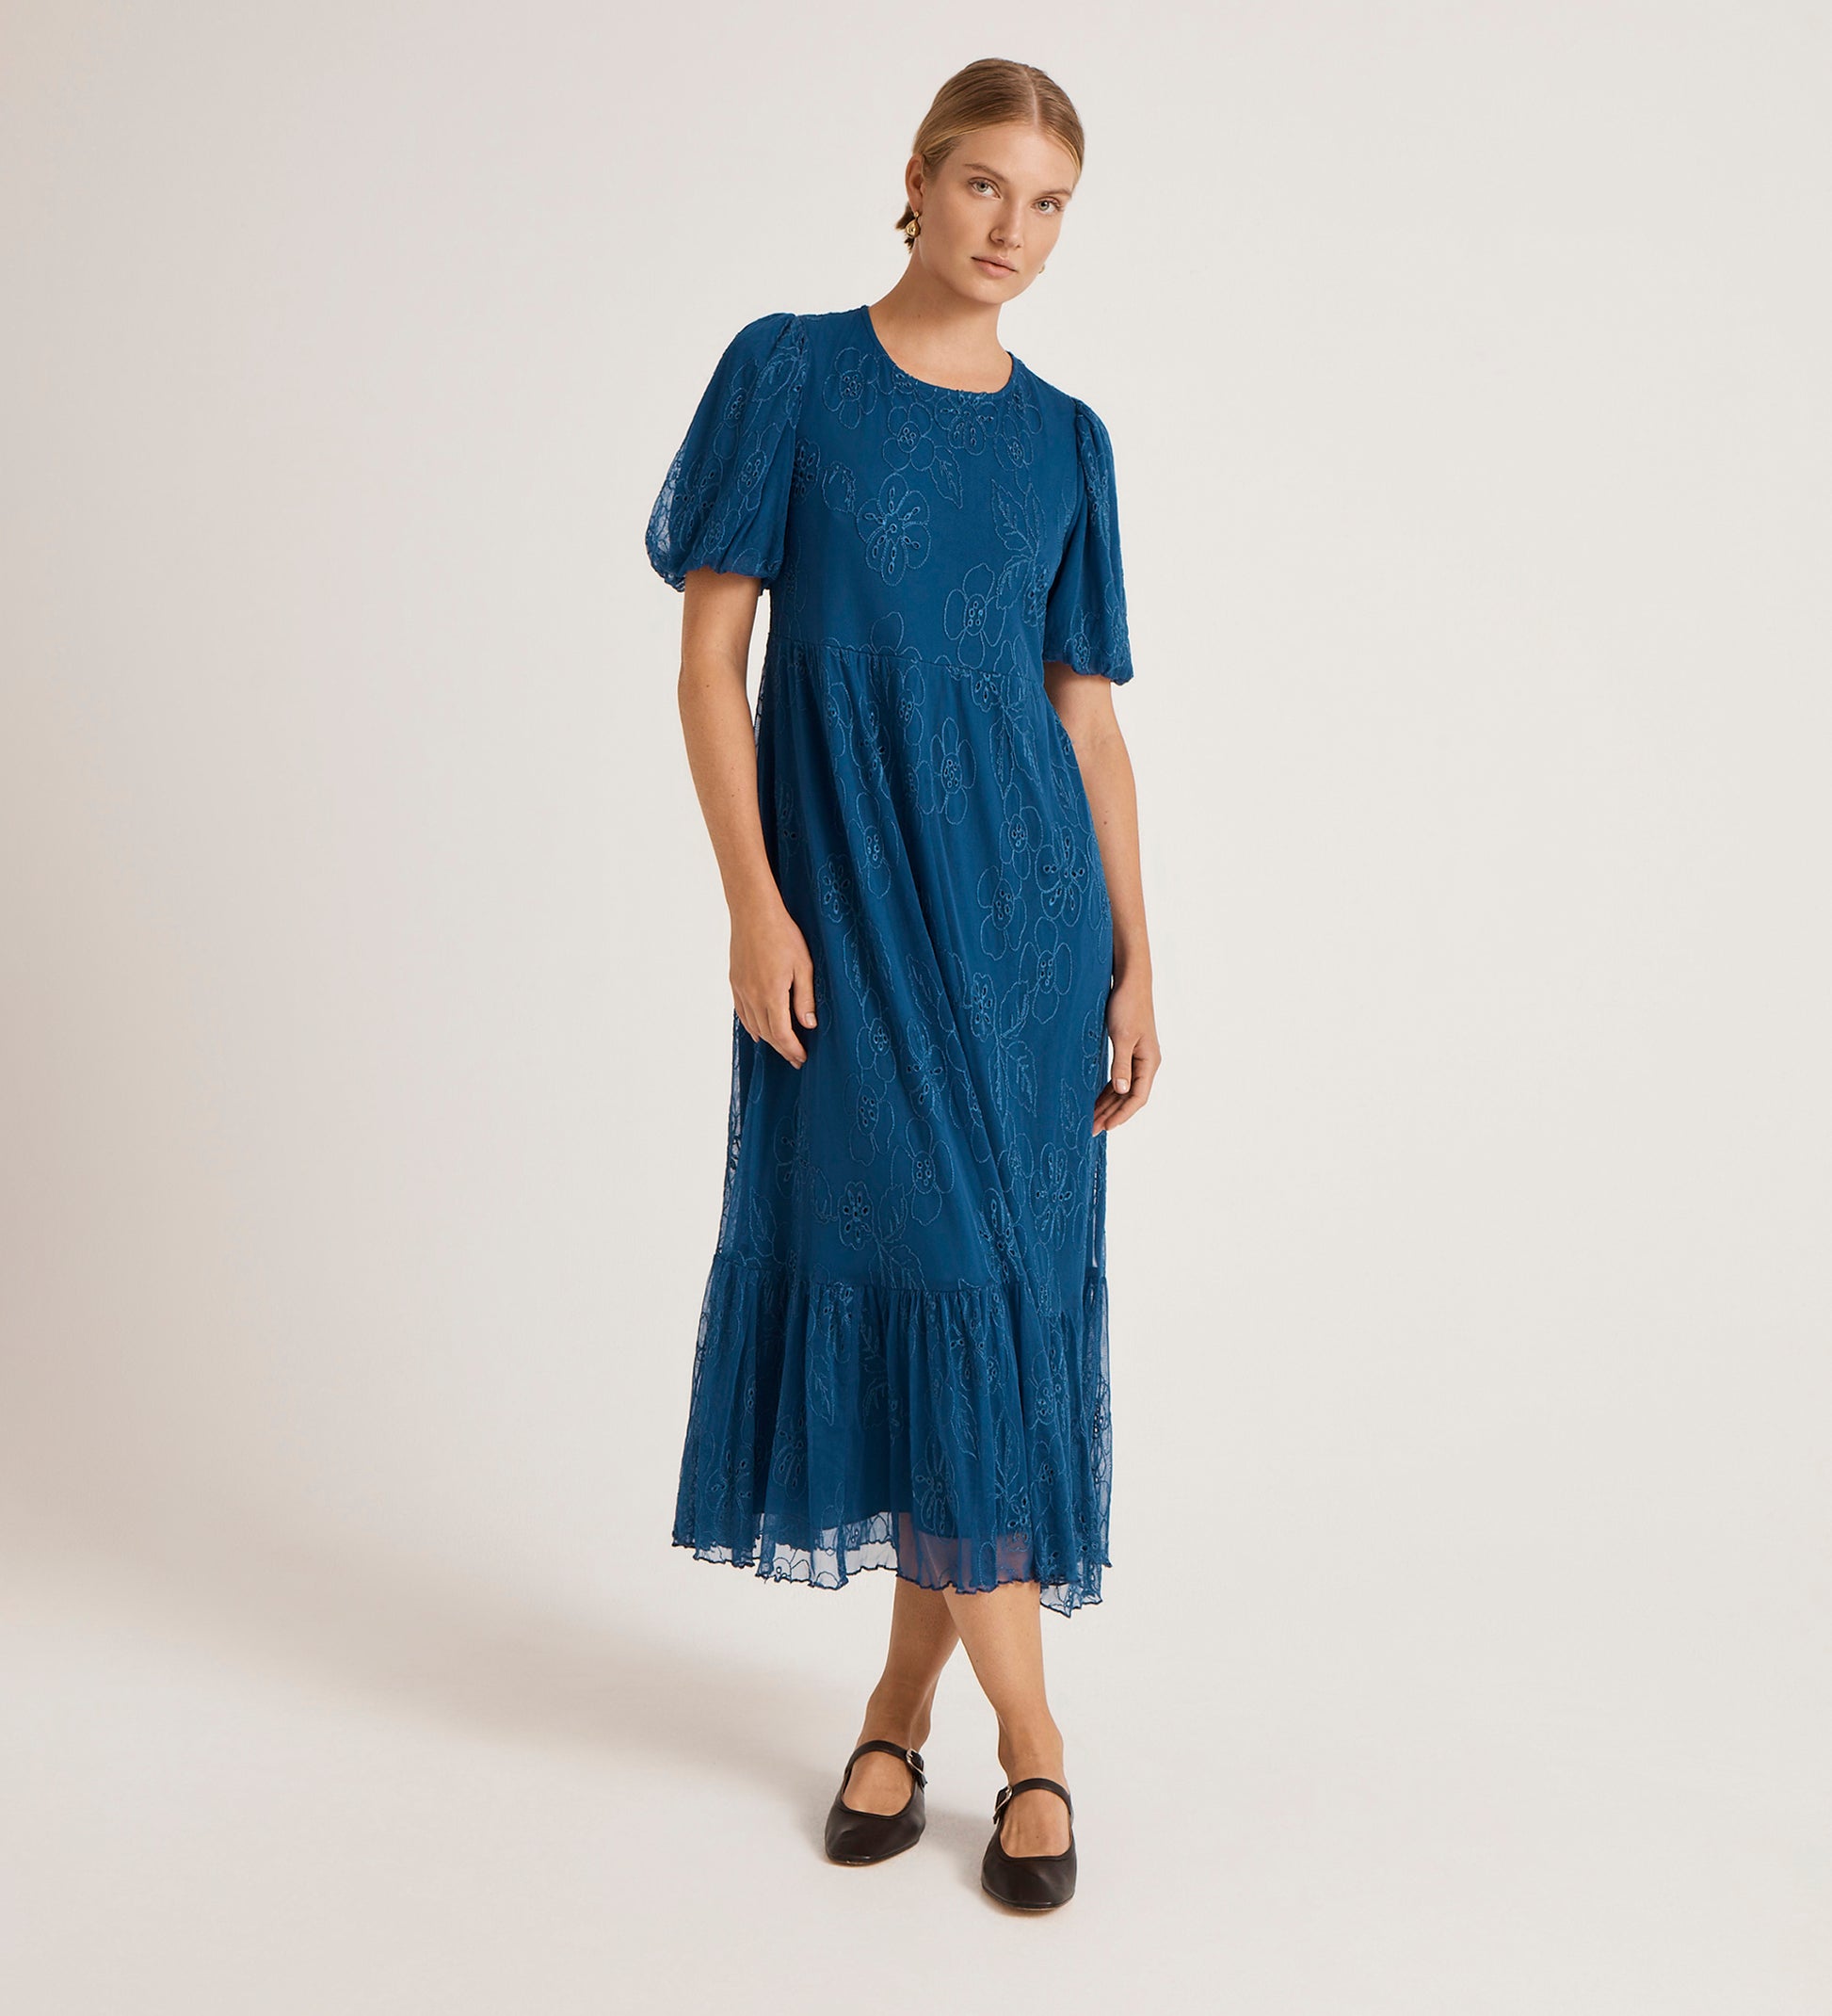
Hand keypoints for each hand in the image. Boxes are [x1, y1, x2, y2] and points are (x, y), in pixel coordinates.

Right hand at [730, 898, 818, 1066]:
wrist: (754, 913)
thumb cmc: (783, 935)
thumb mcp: (803, 966)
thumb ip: (805, 998)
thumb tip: (809, 1025)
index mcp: (772, 995)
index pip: (782, 1034)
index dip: (792, 1049)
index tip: (802, 1058)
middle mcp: (753, 997)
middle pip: (768, 1034)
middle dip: (783, 1049)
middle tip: (796, 1058)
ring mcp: (741, 990)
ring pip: (754, 1025)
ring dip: (768, 1040)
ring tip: (782, 1047)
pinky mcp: (735, 982)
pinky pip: (742, 1013)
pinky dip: (751, 1026)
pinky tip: (758, 1031)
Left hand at [1094, 970, 1158, 1132]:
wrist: (1130, 981)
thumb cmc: (1127, 1005)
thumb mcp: (1123, 1036)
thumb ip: (1121, 1064)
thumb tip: (1121, 1091)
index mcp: (1149, 1062)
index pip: (1138, 1098)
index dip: (1122, 1114)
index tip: (1106, 1127)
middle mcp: (1146, 1063)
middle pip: (1130, 1097)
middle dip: (1111, 1113)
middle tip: (1091, 1128)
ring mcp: (1138, 1057)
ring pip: (1123, 1089)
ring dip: (1108, 1104)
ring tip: (1091, 1118)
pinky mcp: (1128, 1050)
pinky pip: (1118, 1077)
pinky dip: (1107, 1090)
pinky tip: (1095, 1098)